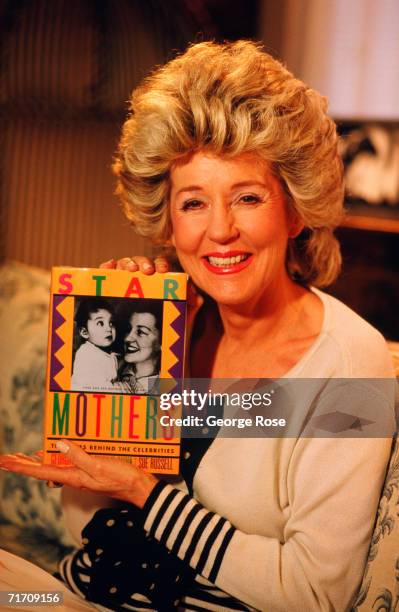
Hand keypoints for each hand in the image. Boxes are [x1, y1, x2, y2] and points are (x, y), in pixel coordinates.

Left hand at [0, 440, 157, 508]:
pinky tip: (52, 454)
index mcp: (73, 477)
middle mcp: (73, 478)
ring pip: (51, 469)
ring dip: (34, 463)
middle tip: (6, 459)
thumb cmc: (121, 478)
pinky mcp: (89, 472)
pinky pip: (64, 466)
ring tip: (21, 457)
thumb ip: (78, 456)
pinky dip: (52, 460)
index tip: (6, 462)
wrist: (138, 488)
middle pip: (42, 471)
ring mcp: (80, 476)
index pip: (41, 472)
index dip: (23, 466)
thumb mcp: (99, 465)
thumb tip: (59, 445)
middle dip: (23, 465)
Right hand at [100, 256, 203, 337]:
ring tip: (129, 270)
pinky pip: (108, 274)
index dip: (160, 264)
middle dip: (142, 262)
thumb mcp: (184, 314)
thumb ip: (193, 301)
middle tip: (146, 270)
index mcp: (160, 279)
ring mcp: (127, 282)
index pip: (159, 266)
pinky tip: (109, 266)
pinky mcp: (112, 287)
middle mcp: (143, 278)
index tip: (162, 270)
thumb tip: (191, 290)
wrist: (159, 346)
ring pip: (124, 264)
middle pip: (140, 262)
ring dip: (126, 262)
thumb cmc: (171, 327)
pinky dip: (108, 266)